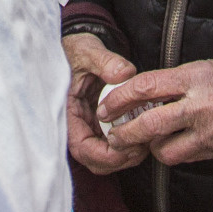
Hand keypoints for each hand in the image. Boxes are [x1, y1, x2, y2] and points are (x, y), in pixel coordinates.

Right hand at [64, 33, 146, 172]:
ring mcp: (88, 128)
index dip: (107, 154)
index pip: (82, 148)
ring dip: (126, 155)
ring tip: (146, 139)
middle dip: (121, 159)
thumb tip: (124, 73)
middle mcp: (76, 127)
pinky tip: (142, 130)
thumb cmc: (75, 51)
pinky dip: (128, 144)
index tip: (130, 145)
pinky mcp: (99, 126)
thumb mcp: (87, 51)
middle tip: (144, 145)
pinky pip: (112, 145)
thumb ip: (105, 61)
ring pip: (105, 158)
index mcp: (66, 114)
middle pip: (96, 161)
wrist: (74, 50)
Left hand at [95, 58, 212, 165]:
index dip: (120, 98)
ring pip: (165, 150)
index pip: (145, 87)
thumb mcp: (199, 69)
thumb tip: (134, 97)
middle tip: (115, 136)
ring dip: (154, 147)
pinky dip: (178, 151)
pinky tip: (180, 141)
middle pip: (149, 125)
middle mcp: (199, 106)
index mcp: (192, 77)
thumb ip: (170, 83)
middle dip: (125, 133)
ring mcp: (209, 132)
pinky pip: (186, 158)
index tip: (106, 107)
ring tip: (154, 138)